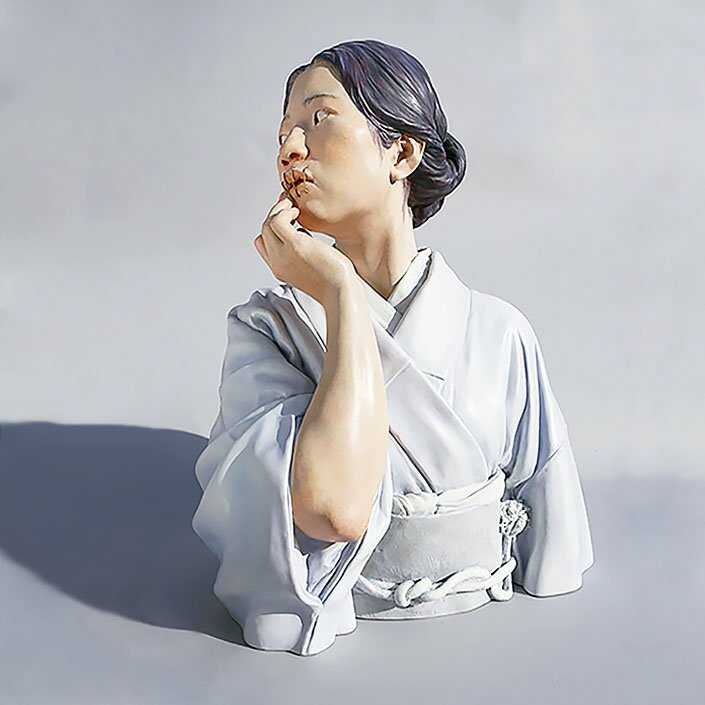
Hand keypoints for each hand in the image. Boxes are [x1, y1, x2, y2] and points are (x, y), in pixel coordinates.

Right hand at [254, 191, 355, 305]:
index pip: (263, 245)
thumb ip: (308, 259)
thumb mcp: (315, 271)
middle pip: (263, 232)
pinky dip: (285, 211)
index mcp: (281, 270)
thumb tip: (315, 247)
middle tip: (287, 205)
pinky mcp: (295, 246)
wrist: (341, 294)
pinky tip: (297, 211)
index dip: (272, 229)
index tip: (285, 219)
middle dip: (274, 215)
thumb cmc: (335, 284)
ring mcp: (284, 255)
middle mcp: (278, 263)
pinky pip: (277, 221)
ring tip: (293, 207)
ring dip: (278, 210)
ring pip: (267, 224)